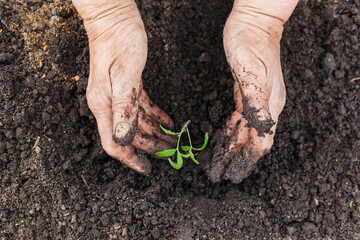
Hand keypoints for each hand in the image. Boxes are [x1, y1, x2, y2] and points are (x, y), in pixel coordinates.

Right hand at [72, 0, 174, 173]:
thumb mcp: (125, 76)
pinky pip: (143, 108)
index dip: (131, 159)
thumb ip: (124, 108)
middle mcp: (109, 105)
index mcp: (104, 106)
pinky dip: (156, 116)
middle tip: (172, 153)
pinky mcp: (129, 86)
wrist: (115, 19)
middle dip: (150, 147)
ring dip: (156, 133)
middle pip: (130, 135)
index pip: (114, 143)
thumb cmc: (119, 43)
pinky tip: (168, 121)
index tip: (148, 169)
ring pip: (138, 123)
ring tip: (175, 140)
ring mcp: (118, 96)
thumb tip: (123, 139)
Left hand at [207, 0, 297, 182]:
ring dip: (229, 149)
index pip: (260, 143)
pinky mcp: (244, 94)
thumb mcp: (253, 74)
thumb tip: (263, 129)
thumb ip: (257, 103)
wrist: (252, 24)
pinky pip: (236, 119)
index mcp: (270, 106)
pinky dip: (228, 132)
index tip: (233, 176)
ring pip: (241, 132)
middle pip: (249, 141)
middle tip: (217, 174)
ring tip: (216, 163)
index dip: (247, 161)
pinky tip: (220, 140)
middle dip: (234, 159)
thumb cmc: (253, 44)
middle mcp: (264, 107)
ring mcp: (255, 101)